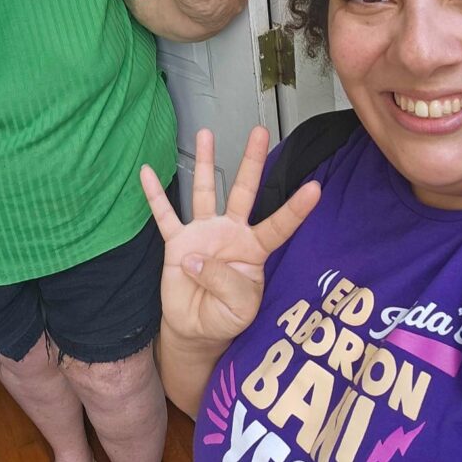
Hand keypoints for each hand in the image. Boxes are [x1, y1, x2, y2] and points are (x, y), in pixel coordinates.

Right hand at [141, 126, 319, 345]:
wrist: (195, 330)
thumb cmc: (225, 317)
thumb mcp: (238, 309)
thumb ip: (224, 282)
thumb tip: (196, 257)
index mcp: (254, 250)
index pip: (278, 226)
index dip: (296, 210)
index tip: (315, 189)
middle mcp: (230, 233)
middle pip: (243, 191)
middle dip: (251, 161)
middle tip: (260, 131)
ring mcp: (203, 233)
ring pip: (205, 191)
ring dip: (205, 163)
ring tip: (205, 134)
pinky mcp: (177, 242)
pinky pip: (165, 215)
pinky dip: (154, 195)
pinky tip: (147, 172)